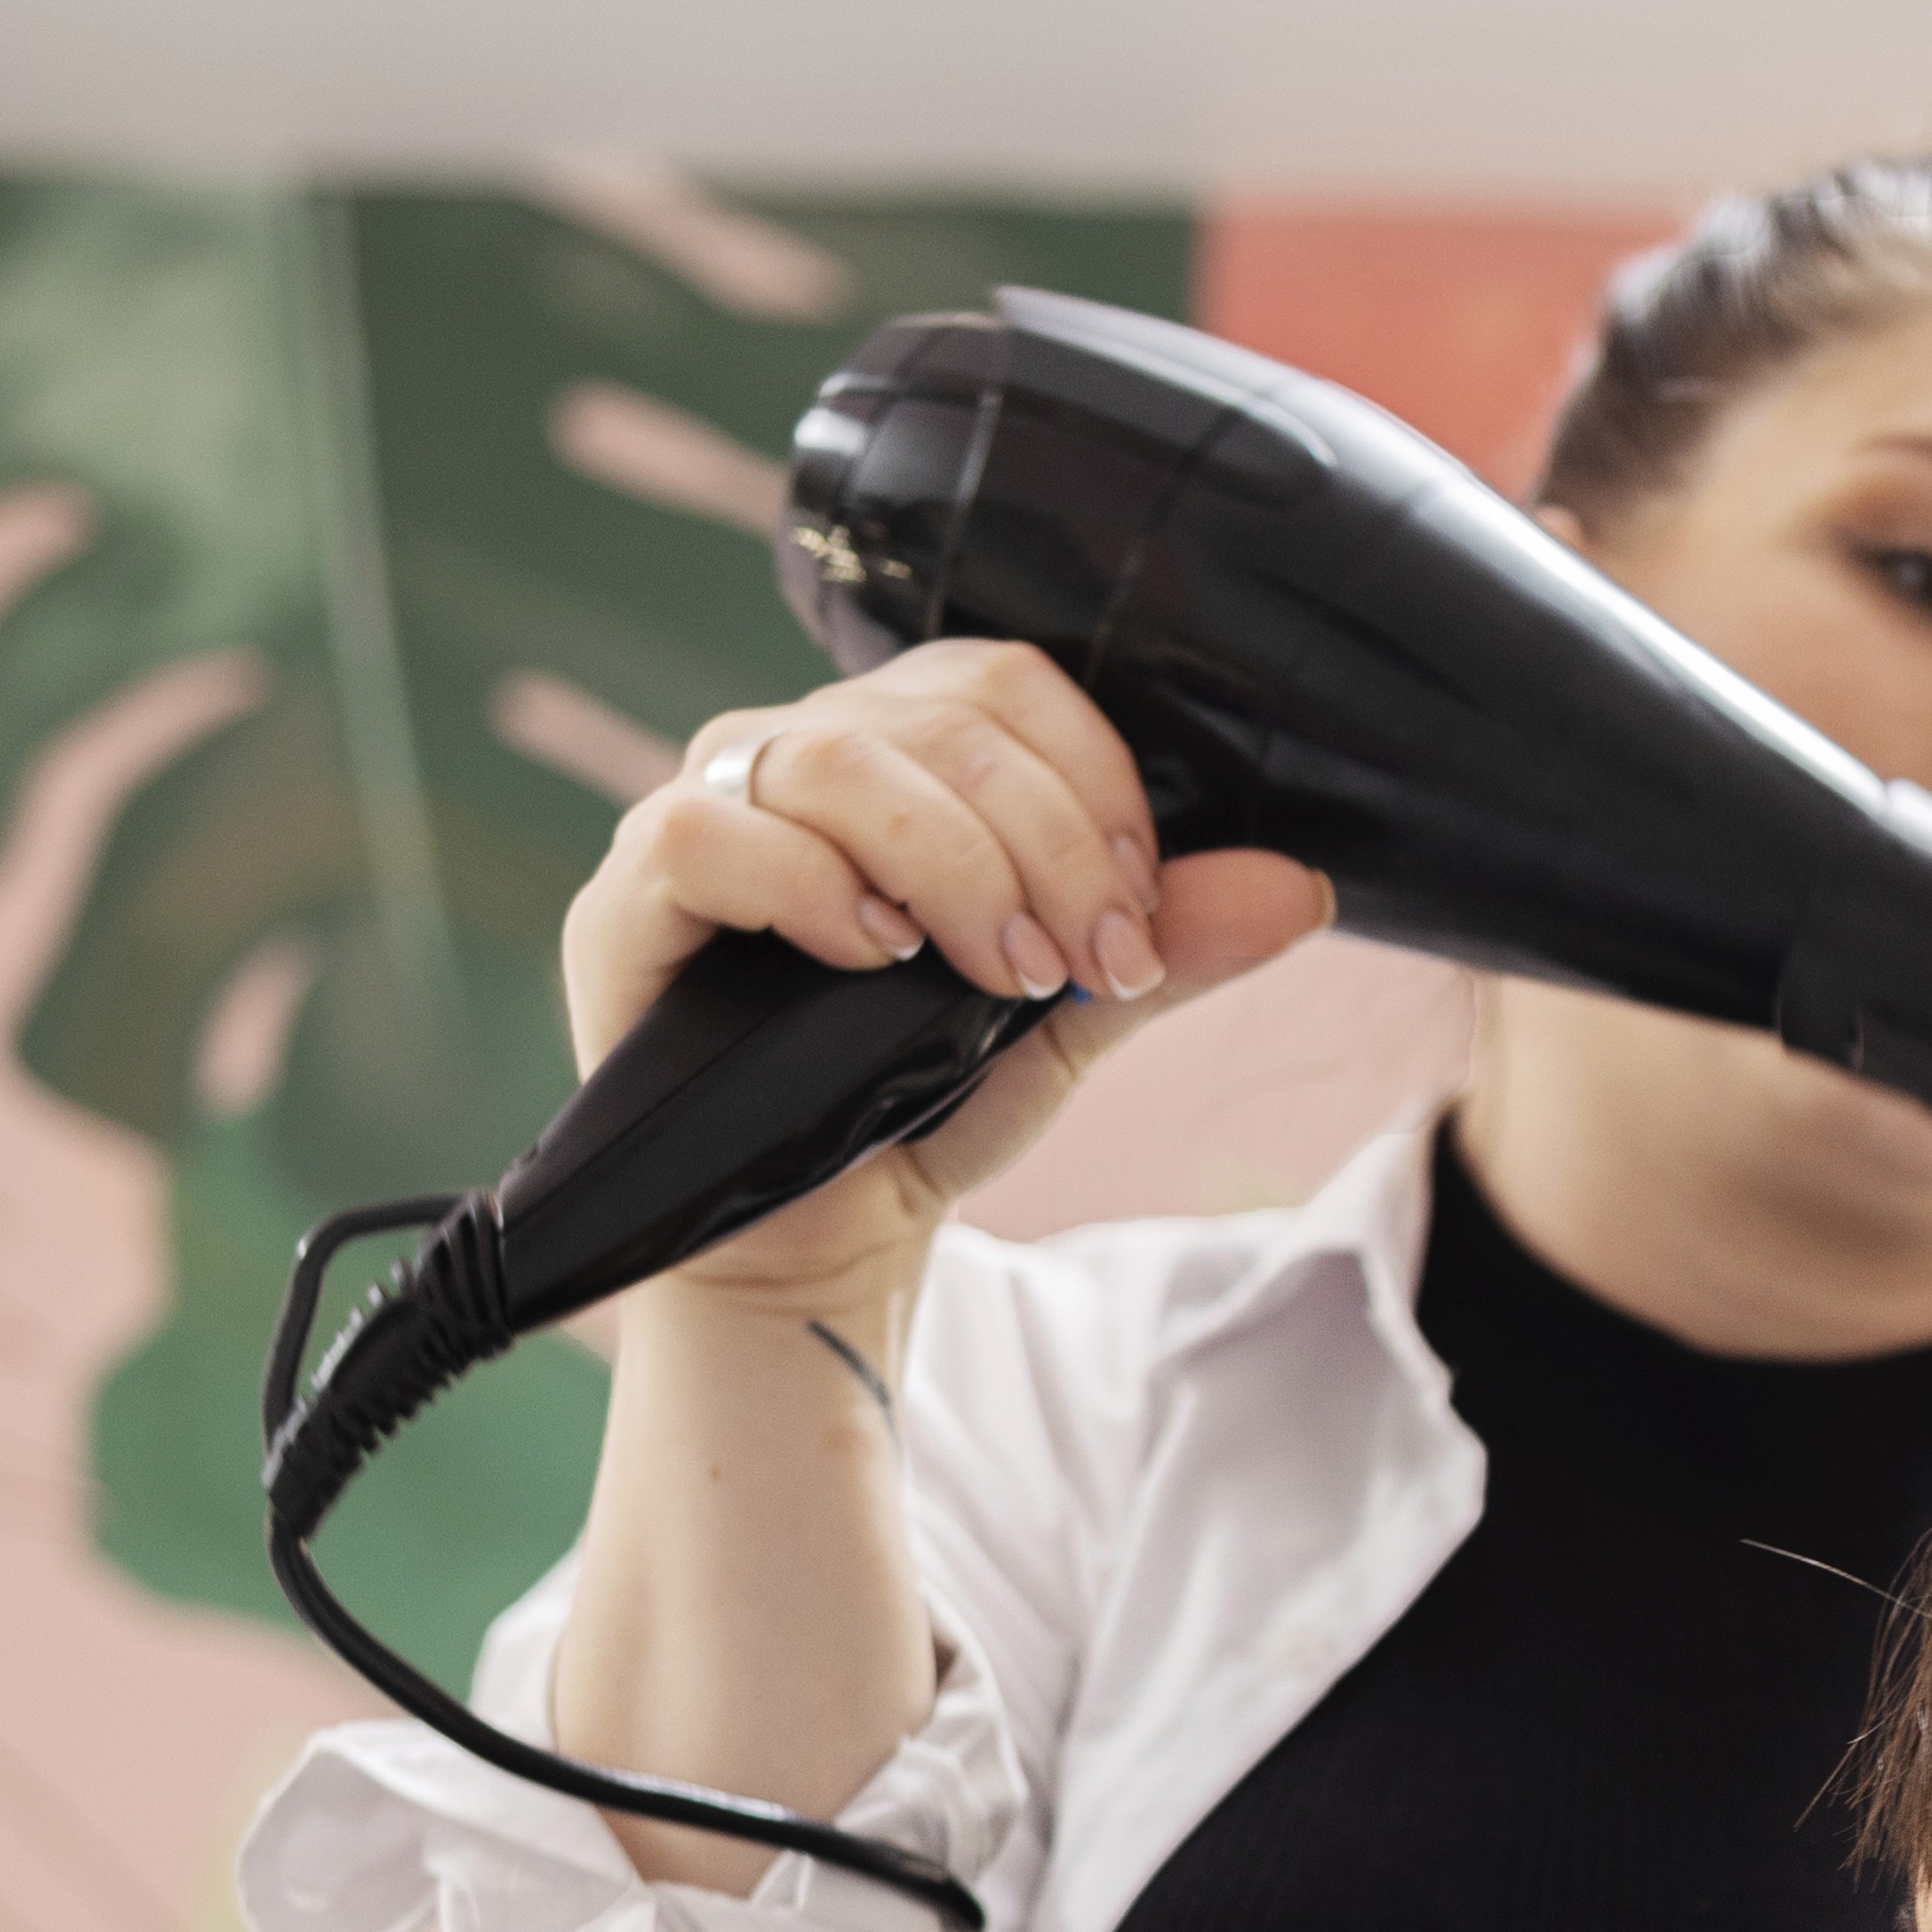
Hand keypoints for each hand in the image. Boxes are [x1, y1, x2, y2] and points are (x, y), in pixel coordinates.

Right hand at [558, 646, 1336, 1304]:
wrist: (822, 1246)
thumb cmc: (929, 1112)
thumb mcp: (1069, 1025)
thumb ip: (1167, 948)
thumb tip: (1300, 889)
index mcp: (902, 756)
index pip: (1005, 686)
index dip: (1092, 787)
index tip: (1136, 919)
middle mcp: (798, 759)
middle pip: (936, 718)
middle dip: (1045, 847)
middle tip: (1087, 968)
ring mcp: (706, 815)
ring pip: (832, 757)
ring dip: (951, 865)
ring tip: (1000, 977)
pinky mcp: (631, 899)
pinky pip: (706, 830)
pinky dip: (803, 883)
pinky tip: (872, 957)